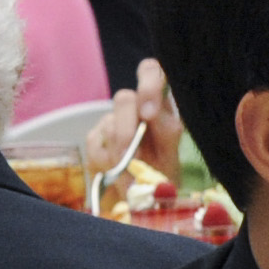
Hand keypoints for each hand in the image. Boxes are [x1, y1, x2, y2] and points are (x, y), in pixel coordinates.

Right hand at [80, 58, 183, 189]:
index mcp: (160, 103)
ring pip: (109, 125)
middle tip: (135, 159)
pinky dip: (106, 164)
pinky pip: (95, 145)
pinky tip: (116, 174)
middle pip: (124, 98)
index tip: (148, 114)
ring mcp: (112, 120)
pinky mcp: (95, 138)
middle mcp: (135, 106)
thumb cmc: (163, 172)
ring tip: (133, 177)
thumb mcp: (172, 154)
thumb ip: (166, 132)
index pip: (151, 70)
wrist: (142, 198)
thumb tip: (149, 114)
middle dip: (128, 132)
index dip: (148, 84)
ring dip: (121, 156)